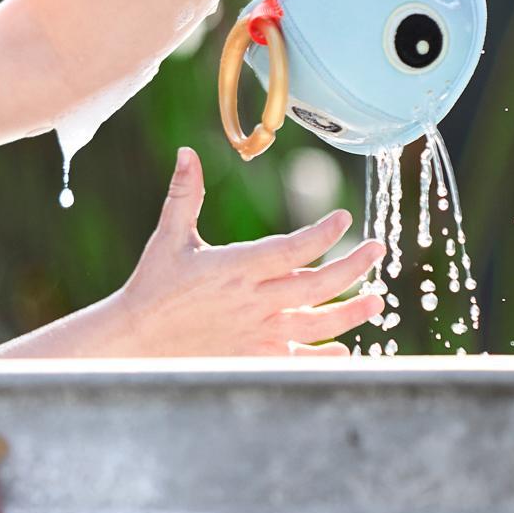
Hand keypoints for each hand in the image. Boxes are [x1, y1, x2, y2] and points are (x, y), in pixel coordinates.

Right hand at [120, 148, 384, 355]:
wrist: (136, 341)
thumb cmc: (153, 287)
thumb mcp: (169, 238)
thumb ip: (184, 194)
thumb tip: (187, 153)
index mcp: (235, 267)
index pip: (292, 248)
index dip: (323, 233)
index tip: (343, 219)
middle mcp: (252, 301)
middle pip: (316, 285)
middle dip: (353, 267)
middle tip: (377, 251)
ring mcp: (256, 333)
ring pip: (316, 323)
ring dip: (351, 312)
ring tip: (377, 300)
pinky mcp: (253, 357)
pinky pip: (298, 358)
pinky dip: (323, 356)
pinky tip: (342, 349)